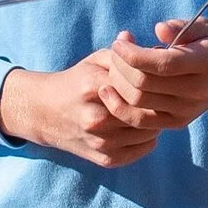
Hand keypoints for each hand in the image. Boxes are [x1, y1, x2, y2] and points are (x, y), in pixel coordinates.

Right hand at [0, 56, 160, 166]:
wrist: (44, 113)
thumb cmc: (76, 82)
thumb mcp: (94, 61)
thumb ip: (123, 55)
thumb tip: (157, 48)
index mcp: (93, 87)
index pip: (140, 84)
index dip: (154, 80)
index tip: (159, 77)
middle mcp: (96, 118)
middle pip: (146, 110)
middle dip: (159, 102)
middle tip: (163, 95)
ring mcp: (100, 142)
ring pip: (148, 132)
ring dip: (156, 121)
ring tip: (153, 110)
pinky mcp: (105, 159)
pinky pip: (141, 150)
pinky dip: (149, 139)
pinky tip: (143, 127)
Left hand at [97, 20, 207, 131]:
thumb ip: (182, 27)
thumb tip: (157, 30)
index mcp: (207, 64)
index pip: (163, 64)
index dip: (133, 54)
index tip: (120, 41)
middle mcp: (197, 91)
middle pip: (144, 85)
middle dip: (120, 65)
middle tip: (115, 49)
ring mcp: (187, 111)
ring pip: (138, 103)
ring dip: (116, 83)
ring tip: (113, 64)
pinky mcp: (178, 122)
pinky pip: (140, 121)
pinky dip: (120, 107)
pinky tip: (109, 90)